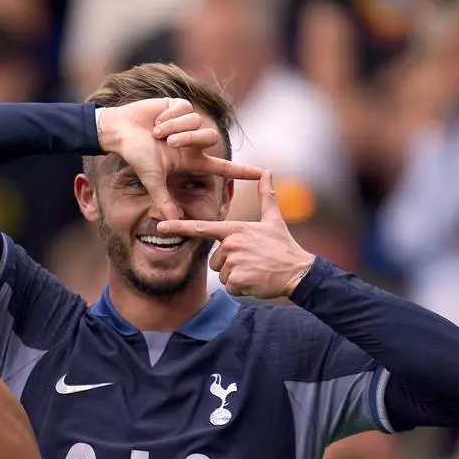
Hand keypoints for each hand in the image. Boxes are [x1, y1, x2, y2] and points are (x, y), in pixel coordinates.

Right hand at [97, 98, 260, 219]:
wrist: (120, 132)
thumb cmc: (135, 155)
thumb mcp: (152, 179)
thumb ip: (164, 199)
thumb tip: (173, 220)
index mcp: (190, 160)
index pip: (222, 167)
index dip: (242, 171)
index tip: (263, 174)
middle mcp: (192, 142)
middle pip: (210, 138)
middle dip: (190, 138)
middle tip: (169, 143)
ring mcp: (187, 123)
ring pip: (197, 122)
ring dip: (175, 128)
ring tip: (158, 133)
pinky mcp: (179, 106)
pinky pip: (185, 109)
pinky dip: (169, 117)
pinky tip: (157, 121)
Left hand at [157, 171, 314, 298]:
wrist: (297, 271)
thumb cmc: (284, 246)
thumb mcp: (274, 219)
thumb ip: (266, 195)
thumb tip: (268, 171)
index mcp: (235, 229)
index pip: (202, 228)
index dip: (179, 226)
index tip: (160, 225)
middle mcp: (231, 244)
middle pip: (215, 259)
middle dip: (230, 264)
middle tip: (252, 260)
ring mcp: (233, 262)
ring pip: (221, 274)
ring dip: (236, 276)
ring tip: (254, 269)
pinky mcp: (237, 279)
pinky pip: (229, 286)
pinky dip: (241, 287)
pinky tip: (255, 280)